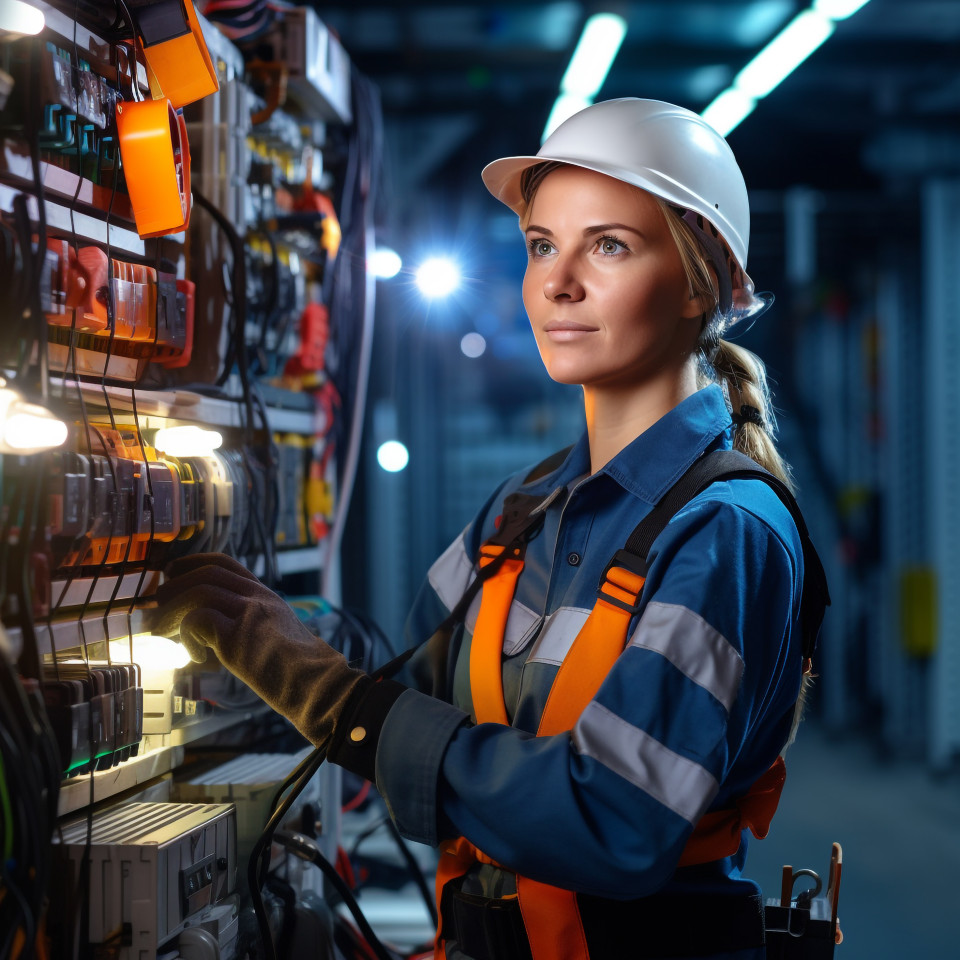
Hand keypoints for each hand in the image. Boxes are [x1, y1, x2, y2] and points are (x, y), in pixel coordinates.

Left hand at [146, 553, 365, 747]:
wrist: (317, 686)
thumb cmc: (298, 672)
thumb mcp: (275, 637)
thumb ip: (250, 627)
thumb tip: (213, 635)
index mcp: (265, 596)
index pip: (225, 564)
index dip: (194, 563)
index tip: (173, 572)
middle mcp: (258, 597)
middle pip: (208, 571)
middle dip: (175, 585)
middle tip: (157, 605)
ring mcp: (250, 612)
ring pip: (199, 590)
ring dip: (172, 610)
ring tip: (161, 631)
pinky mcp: (239, 635)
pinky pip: (198, 620)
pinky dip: (187, 637)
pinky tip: (197, 657)